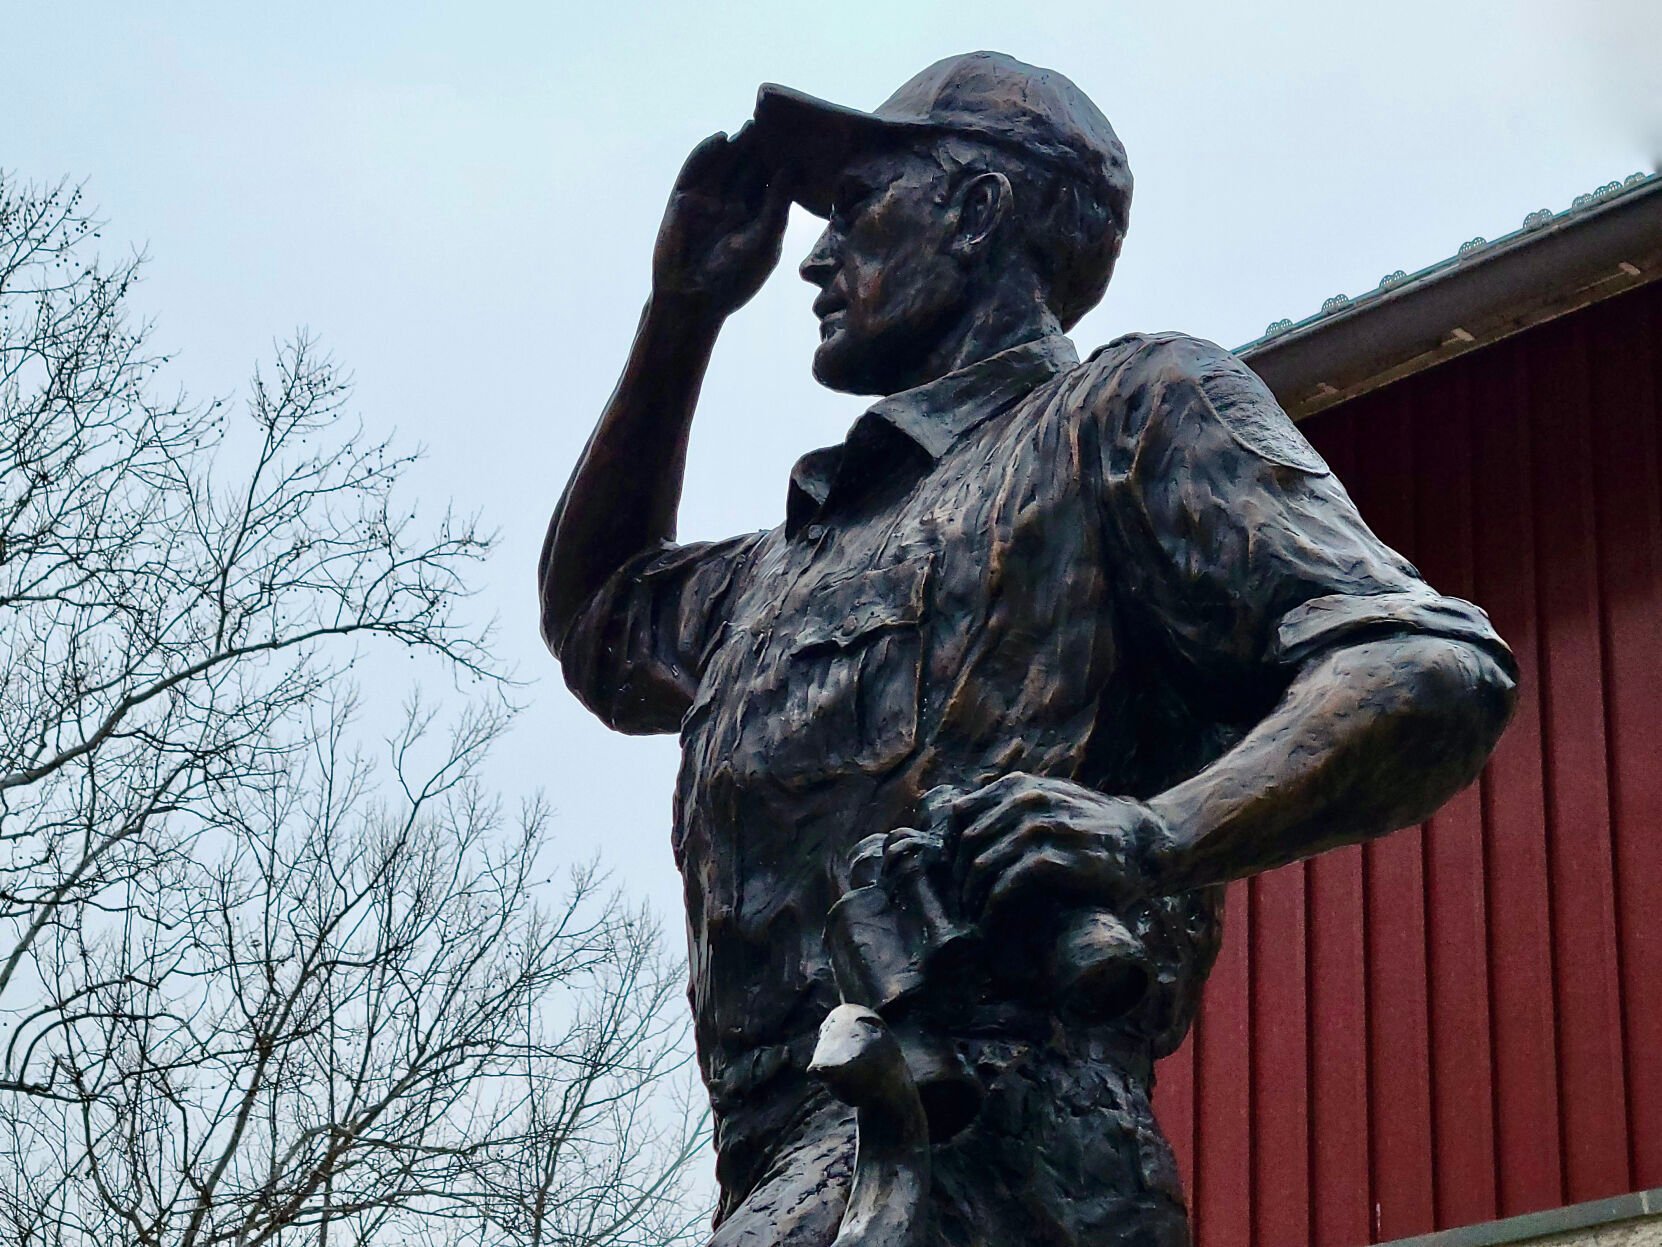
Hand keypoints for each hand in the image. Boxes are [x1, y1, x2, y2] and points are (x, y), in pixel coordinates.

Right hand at [651, 128, 790, 317]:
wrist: (692, 301)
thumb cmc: (734, 280)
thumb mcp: (764, 242)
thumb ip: (777, 205)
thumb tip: (791, 169)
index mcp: (757, 216)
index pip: (771, 181)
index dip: (782, 160)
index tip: (800, 138)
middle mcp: (733, 204)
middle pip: (748, 167)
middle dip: (761, 147)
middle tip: (778, 122)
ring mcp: (707, 200)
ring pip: (724, 165)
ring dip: (737, 145)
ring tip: (754, 125)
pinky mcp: (683, 199)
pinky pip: (695, 170)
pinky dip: (706, 153)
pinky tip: (722, 138)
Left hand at [946, 774, 1174, 919]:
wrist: (1145, 842)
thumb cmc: (1092, 827)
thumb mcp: (1052, 800)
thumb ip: (1013, 803)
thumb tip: (960, 821)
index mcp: (1019, 786)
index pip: (959, 816)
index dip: (951, 850)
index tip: (955, 877)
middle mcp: (1026, 801)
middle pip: (968, 844)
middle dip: (959, 880)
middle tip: (963, 906)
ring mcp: (1040, 829)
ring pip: (983, 866)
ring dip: (973, 899)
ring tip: (975, 920)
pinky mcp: (1054, 861)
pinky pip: (1006, 886)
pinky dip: (992, 910)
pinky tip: (991, 926)